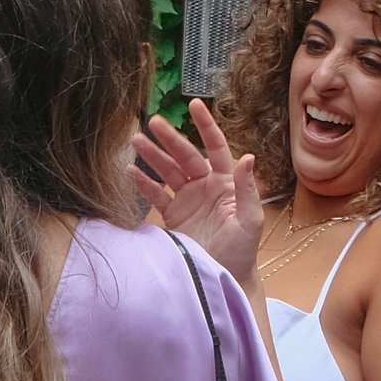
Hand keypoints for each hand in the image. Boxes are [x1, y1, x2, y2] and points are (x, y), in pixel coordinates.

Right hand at [132, 100, 264, 285]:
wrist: (225, 275)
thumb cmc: (243, 249)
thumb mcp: (250, 219)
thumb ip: (247, 189)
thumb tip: (248, 156)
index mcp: (226, 181)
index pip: (215, 146)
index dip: (205, 125)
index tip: (194, 104)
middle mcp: (206, 185)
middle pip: (185, 155)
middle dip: (170, 138)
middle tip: (153, 122)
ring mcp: (188, 198)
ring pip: (168, 170)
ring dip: (153, 155)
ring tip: (135, 140)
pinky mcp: (173, 214)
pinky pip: (156, 194)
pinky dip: (143, 182)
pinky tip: (130, 171)